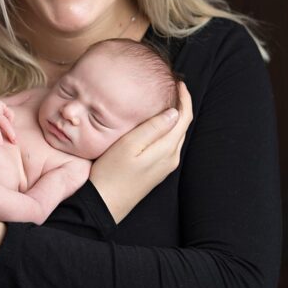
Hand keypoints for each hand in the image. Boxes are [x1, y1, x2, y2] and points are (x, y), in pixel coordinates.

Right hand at [89, 81, 193, 222]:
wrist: (104, 205)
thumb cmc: (111, 173)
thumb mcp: (129, 145)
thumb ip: (152, 128)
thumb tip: (174, 111)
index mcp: (167, 149)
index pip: (184, 118)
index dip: (184, 98)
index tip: (178, 82)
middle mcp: (171, 158)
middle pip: (183, 126)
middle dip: (181, 105)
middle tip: (172, 86)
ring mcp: (164, 166)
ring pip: (176, 135)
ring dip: (174, 116)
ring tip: (165, 99)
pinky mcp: (156, 171)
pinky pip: (168, 144)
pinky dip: (167, 129)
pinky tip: (156, 123)